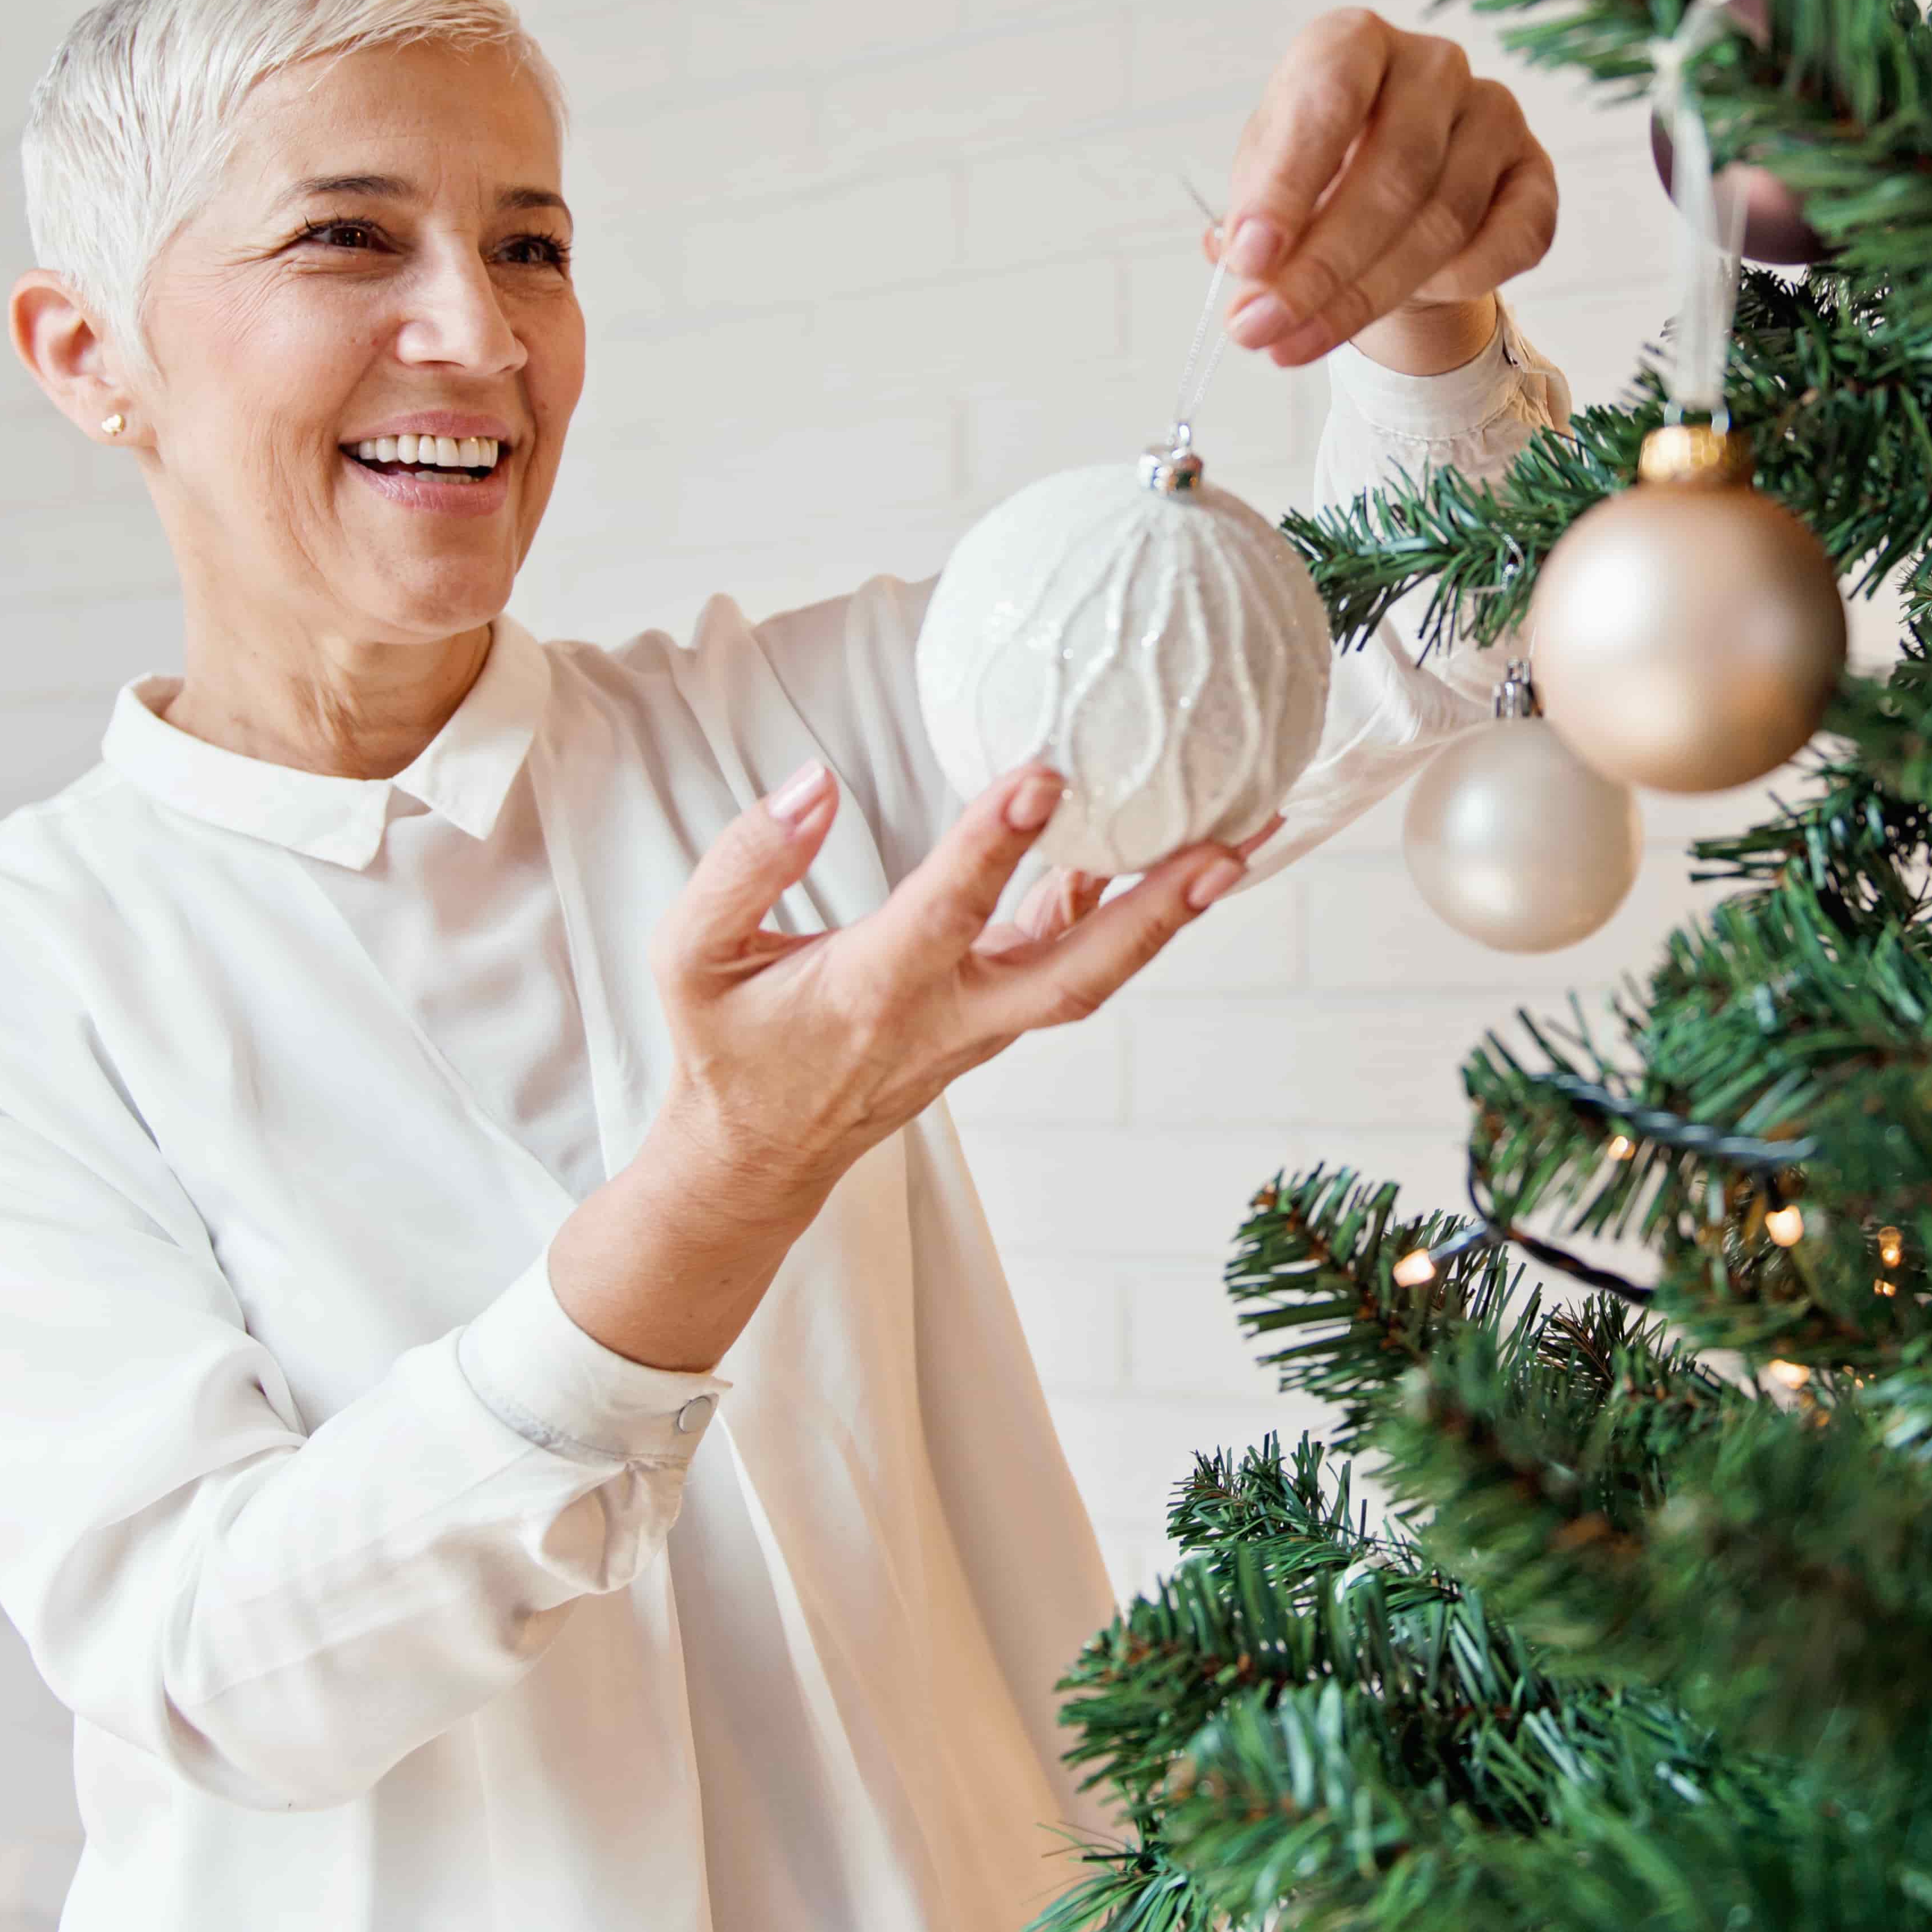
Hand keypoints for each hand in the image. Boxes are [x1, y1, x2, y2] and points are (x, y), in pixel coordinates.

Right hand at [638, 758, 1277, 1221]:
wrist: (757, 1156)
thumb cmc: (727, 1048)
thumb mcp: (689, 958)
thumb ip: (741, 865)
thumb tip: (815, 782)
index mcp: (869, 992)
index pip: (942, 913)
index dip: (992, 848)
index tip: (1044, 774)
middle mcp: (946, 1016)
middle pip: (1075, 976)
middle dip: (1155, 916)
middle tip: (1228, 849)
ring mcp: (984, 1027)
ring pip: (1091, 975)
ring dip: (1166, 915)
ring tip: (1243, 840)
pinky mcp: (997, 1019)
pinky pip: (1071, 959)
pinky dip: (1119, 906)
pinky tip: (1161, 842)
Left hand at [1200, 6, 1557, 373]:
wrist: (1394, 208)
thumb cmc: (1319, 182)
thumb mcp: (1268, 187)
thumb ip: (1254, 219)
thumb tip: (1241, 260)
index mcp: (1355, 41)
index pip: (1329, 97)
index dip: (1287, 183)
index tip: (1248, 259)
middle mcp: (1433, 64)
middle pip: (1393, 171)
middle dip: (1321, 267)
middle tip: (1262, 329)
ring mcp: (1496, 113)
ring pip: (1444, 218)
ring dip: (1368, 295)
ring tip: (1299, 344)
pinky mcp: (1537, 173)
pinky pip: (1510, 241)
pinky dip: (1456, 284)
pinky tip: (1411, 303)